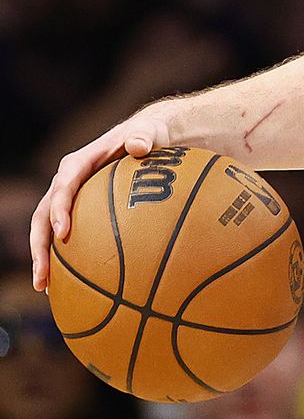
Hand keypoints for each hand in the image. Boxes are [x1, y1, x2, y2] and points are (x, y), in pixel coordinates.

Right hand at [31, 109, 174, 291]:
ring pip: (46, 229)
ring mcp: (69, 197)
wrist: (147, 137)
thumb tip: (138, 145)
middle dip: (39, 245)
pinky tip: (66, 282)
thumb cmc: (150, 135)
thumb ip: (143, 137)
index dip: (60, 208)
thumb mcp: (150, 132)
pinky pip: (64, 234)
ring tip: (43, 286)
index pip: (63, 186)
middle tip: (42, 275)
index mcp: (78, 163)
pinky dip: (62, 256)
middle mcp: (66, 181)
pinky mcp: (77, 209)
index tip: (63, 234)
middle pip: (43, 214)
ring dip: (42, 257)